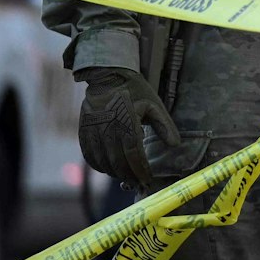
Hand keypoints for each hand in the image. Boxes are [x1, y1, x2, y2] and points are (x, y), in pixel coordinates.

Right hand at [75, 66, 180, 186]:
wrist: (108, 76)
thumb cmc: (136, 91)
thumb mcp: (154, 105)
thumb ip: (164, 126)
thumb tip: (175, 145)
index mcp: (127, 119)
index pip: (133, 151)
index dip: (140, 169)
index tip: (147, 179)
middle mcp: (108, 125)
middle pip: (117, 160)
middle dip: (129, 175)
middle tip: (138, 183)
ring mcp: (93, 128)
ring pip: (102, 160)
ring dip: (114, 173)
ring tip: (126, 178)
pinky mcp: (84, 128)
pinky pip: (88, 154)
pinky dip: (98, 166)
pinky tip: (109, 169)